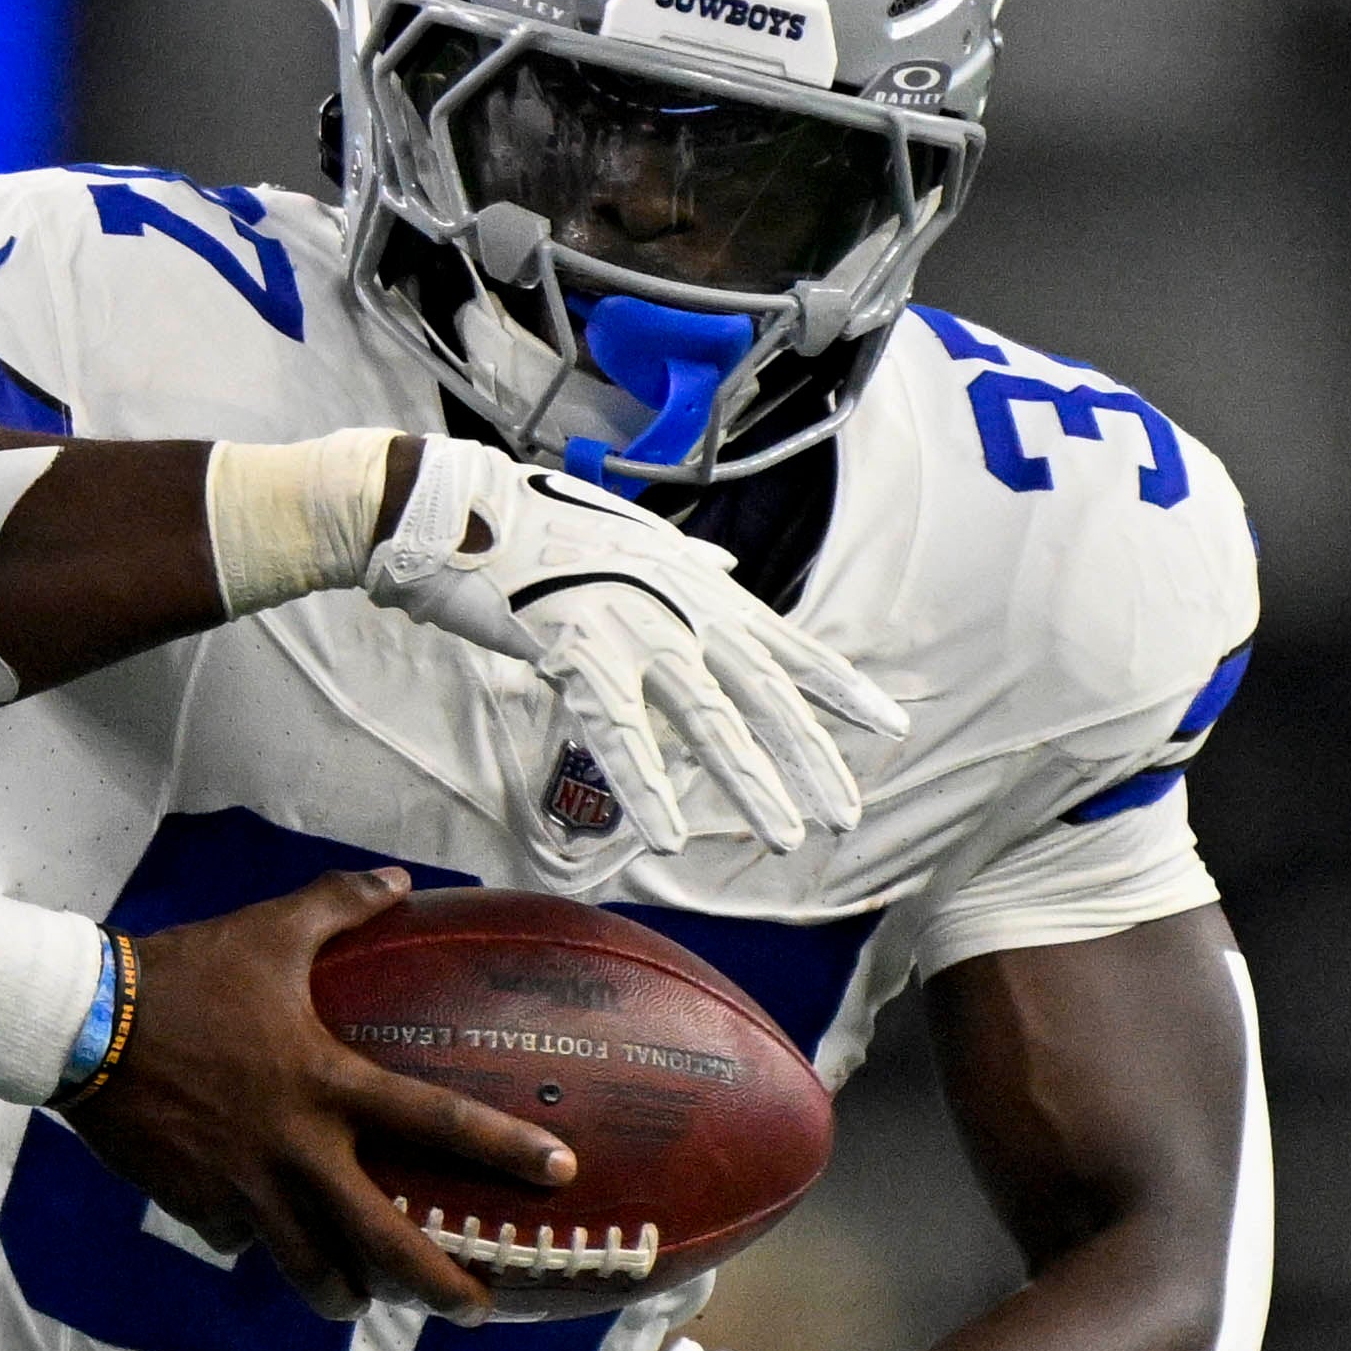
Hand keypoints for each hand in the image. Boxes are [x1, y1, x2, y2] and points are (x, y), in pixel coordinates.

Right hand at [67, 869, 575, 1317]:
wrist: (86, 1026)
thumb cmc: (184, 974)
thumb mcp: (269, 931)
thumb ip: (339, 907)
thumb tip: (394, 882)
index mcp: (328, 1084)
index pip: (437, 1122)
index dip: (504, 1149)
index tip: (559, 1173)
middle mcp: (298, 1150)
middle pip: (384, 1242)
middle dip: (439, 1288)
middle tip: (477, 1311)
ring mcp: (248, 1191)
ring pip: (312, 1269)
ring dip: (347, 1295)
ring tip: (366, 1305)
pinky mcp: (199, 1210)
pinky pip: (242, 1242)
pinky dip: (258, 1244)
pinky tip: (261, 1240)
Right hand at [350, 436, 903, 879]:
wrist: (460, 513)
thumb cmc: (541, 529)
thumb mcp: (633, 537)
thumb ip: (688, 562)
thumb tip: (729, 564)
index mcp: (701, 589)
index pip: (789, 647)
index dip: (842, 691)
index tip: (890, 730)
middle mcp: (683, 608)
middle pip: (764, 694)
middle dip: (811, 759)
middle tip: (846, 817)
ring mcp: (635, 629)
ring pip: (707, 720)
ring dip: (751, 783)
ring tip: (786, 835)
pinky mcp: (578, 653)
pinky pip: (620, 736)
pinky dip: (648, 789)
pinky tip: (670, 837)